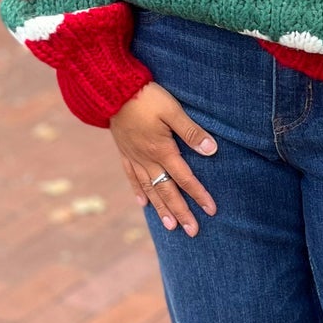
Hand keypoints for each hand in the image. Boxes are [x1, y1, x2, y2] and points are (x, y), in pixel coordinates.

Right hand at [109, 82, 216, 235]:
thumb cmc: (146, 97)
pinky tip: (144, 203)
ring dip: (161, 209)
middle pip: (167, 191)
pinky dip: (139, 191)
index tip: (211, 210)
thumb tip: (211, 150)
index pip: (185, 178)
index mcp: (161, 150)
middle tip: (192, 231)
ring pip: (150, 189)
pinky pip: (132, 177)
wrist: (111, 90)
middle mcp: (147, 159)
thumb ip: (191, 131)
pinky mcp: (124, 152)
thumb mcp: (173, 110)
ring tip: (170, 227)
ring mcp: (134, 157)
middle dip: (181, 212)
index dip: (199, 194)